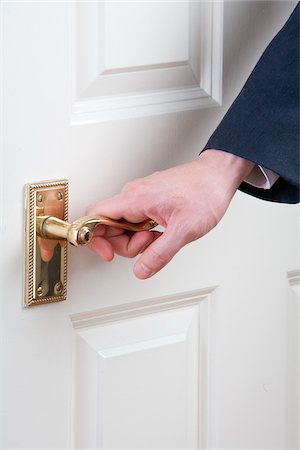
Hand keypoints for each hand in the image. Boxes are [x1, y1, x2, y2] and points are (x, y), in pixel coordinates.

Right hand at [86, 150, 253, 278]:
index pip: (94, 216)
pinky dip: (143, 232)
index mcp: (135, 198)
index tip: (108, 254)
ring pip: (121, 225)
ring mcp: (139, 196)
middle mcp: (133, 195)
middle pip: (107, 226)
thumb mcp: (185, 230)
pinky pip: (133, 220)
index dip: (94, 238)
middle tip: (149, 245)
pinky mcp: (147, 199)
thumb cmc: (205, 193)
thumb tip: (141, 270)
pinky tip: (160, 232)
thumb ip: (160, 254)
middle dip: (124, 244)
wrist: (217, 175)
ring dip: (136, 239)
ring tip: (159, 236)